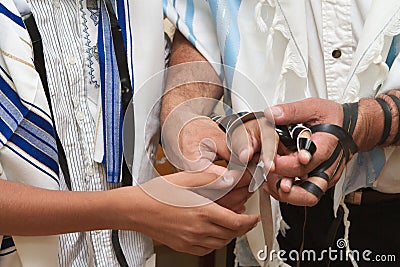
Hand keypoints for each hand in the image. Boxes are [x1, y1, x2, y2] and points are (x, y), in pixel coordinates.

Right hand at [118, 172, 258, 255]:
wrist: (135, 209)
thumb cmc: (156, 194)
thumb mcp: (185, 179)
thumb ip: (210, 178)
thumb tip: (228, 178)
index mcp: (202, 212)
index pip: (236, 222)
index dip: (250, 221)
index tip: (254, 216)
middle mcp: (198, 229)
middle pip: (231, 234)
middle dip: (243, 227)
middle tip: (246, 218)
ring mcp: (190, 240)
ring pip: (221, 243)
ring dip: (231, 234)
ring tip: (232, 224)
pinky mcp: (183, 246)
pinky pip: (207, 249)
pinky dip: (216, 242)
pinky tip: (214, 233)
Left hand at [263, 98, 348, 205]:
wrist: (350, 128)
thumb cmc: (333, 119)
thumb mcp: (313, 108)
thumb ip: (292, 111)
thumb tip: (272, 115)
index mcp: (326, 146)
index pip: (308, 162)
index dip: (288, 164)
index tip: (272, 160)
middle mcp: (327, 166)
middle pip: (308, 189)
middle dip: (282, 182)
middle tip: (268, 171)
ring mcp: (324, 177)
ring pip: (307, 197)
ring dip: (285, 194)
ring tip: (269, 181)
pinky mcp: (319, 182)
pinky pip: (304, 194)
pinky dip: (287, 192)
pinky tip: (274, 182)